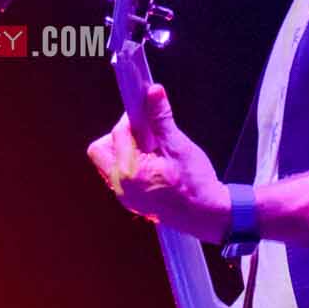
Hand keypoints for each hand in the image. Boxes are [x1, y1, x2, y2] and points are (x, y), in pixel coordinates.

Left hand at [87, 84, 228, 240]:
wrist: (208, 215)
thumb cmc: (196, 185)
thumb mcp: (179, 147)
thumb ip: (162, 118)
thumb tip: (153, 91)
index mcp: (130, 172)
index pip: (118, 133)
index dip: (131, 118)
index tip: (145, 111)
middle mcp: (121, 186)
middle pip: (100, 150)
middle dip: (118, 136)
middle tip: (144, 134)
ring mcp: (125, 195)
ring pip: (108, 163)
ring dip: (124, 150)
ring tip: (151, 149)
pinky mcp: (131, 200)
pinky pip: (119, 175)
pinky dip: (130, 163)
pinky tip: (152, 162)